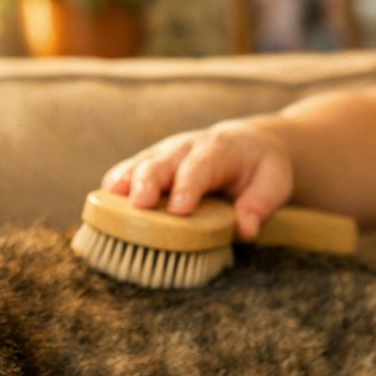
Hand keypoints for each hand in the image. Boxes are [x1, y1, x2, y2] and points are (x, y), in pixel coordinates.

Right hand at [102, 117, 293, 239]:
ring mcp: (163, 154)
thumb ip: (261, 205)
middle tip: (139, 204)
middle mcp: (186, 147)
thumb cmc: (260, 168)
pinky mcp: (149, 165)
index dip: (188, 186)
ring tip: (107, 198)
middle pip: (161, 161)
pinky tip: (101, 205)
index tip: (180, 210)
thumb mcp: (274, 183)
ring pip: (139, 164)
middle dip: (148, 181)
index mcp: (219, 149)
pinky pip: (127, 172)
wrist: (248, 144)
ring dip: (124, 181)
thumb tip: (245, 231)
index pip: (200, 166)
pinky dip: (115, 187)